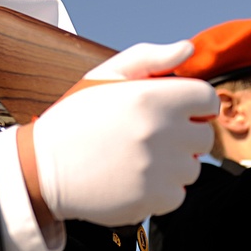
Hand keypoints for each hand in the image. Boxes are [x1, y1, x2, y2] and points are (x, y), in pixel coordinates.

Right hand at [27, 41, 218, 225]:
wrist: (42, 167)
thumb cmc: (77, 117)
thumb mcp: (106, 74)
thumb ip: (151, 57)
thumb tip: (188, 50)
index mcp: (153, 96)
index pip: (207, 99)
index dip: (194, 105)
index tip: (178, 111)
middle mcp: (161, 132)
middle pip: (204, 137)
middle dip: (184, 136)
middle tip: (150, 137)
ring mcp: (159, 169)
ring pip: (192, 168)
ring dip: (173, 166)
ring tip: (137, 159)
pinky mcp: (153, 200)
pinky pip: (177, 195)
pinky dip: (161, 192)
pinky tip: (133, 180)